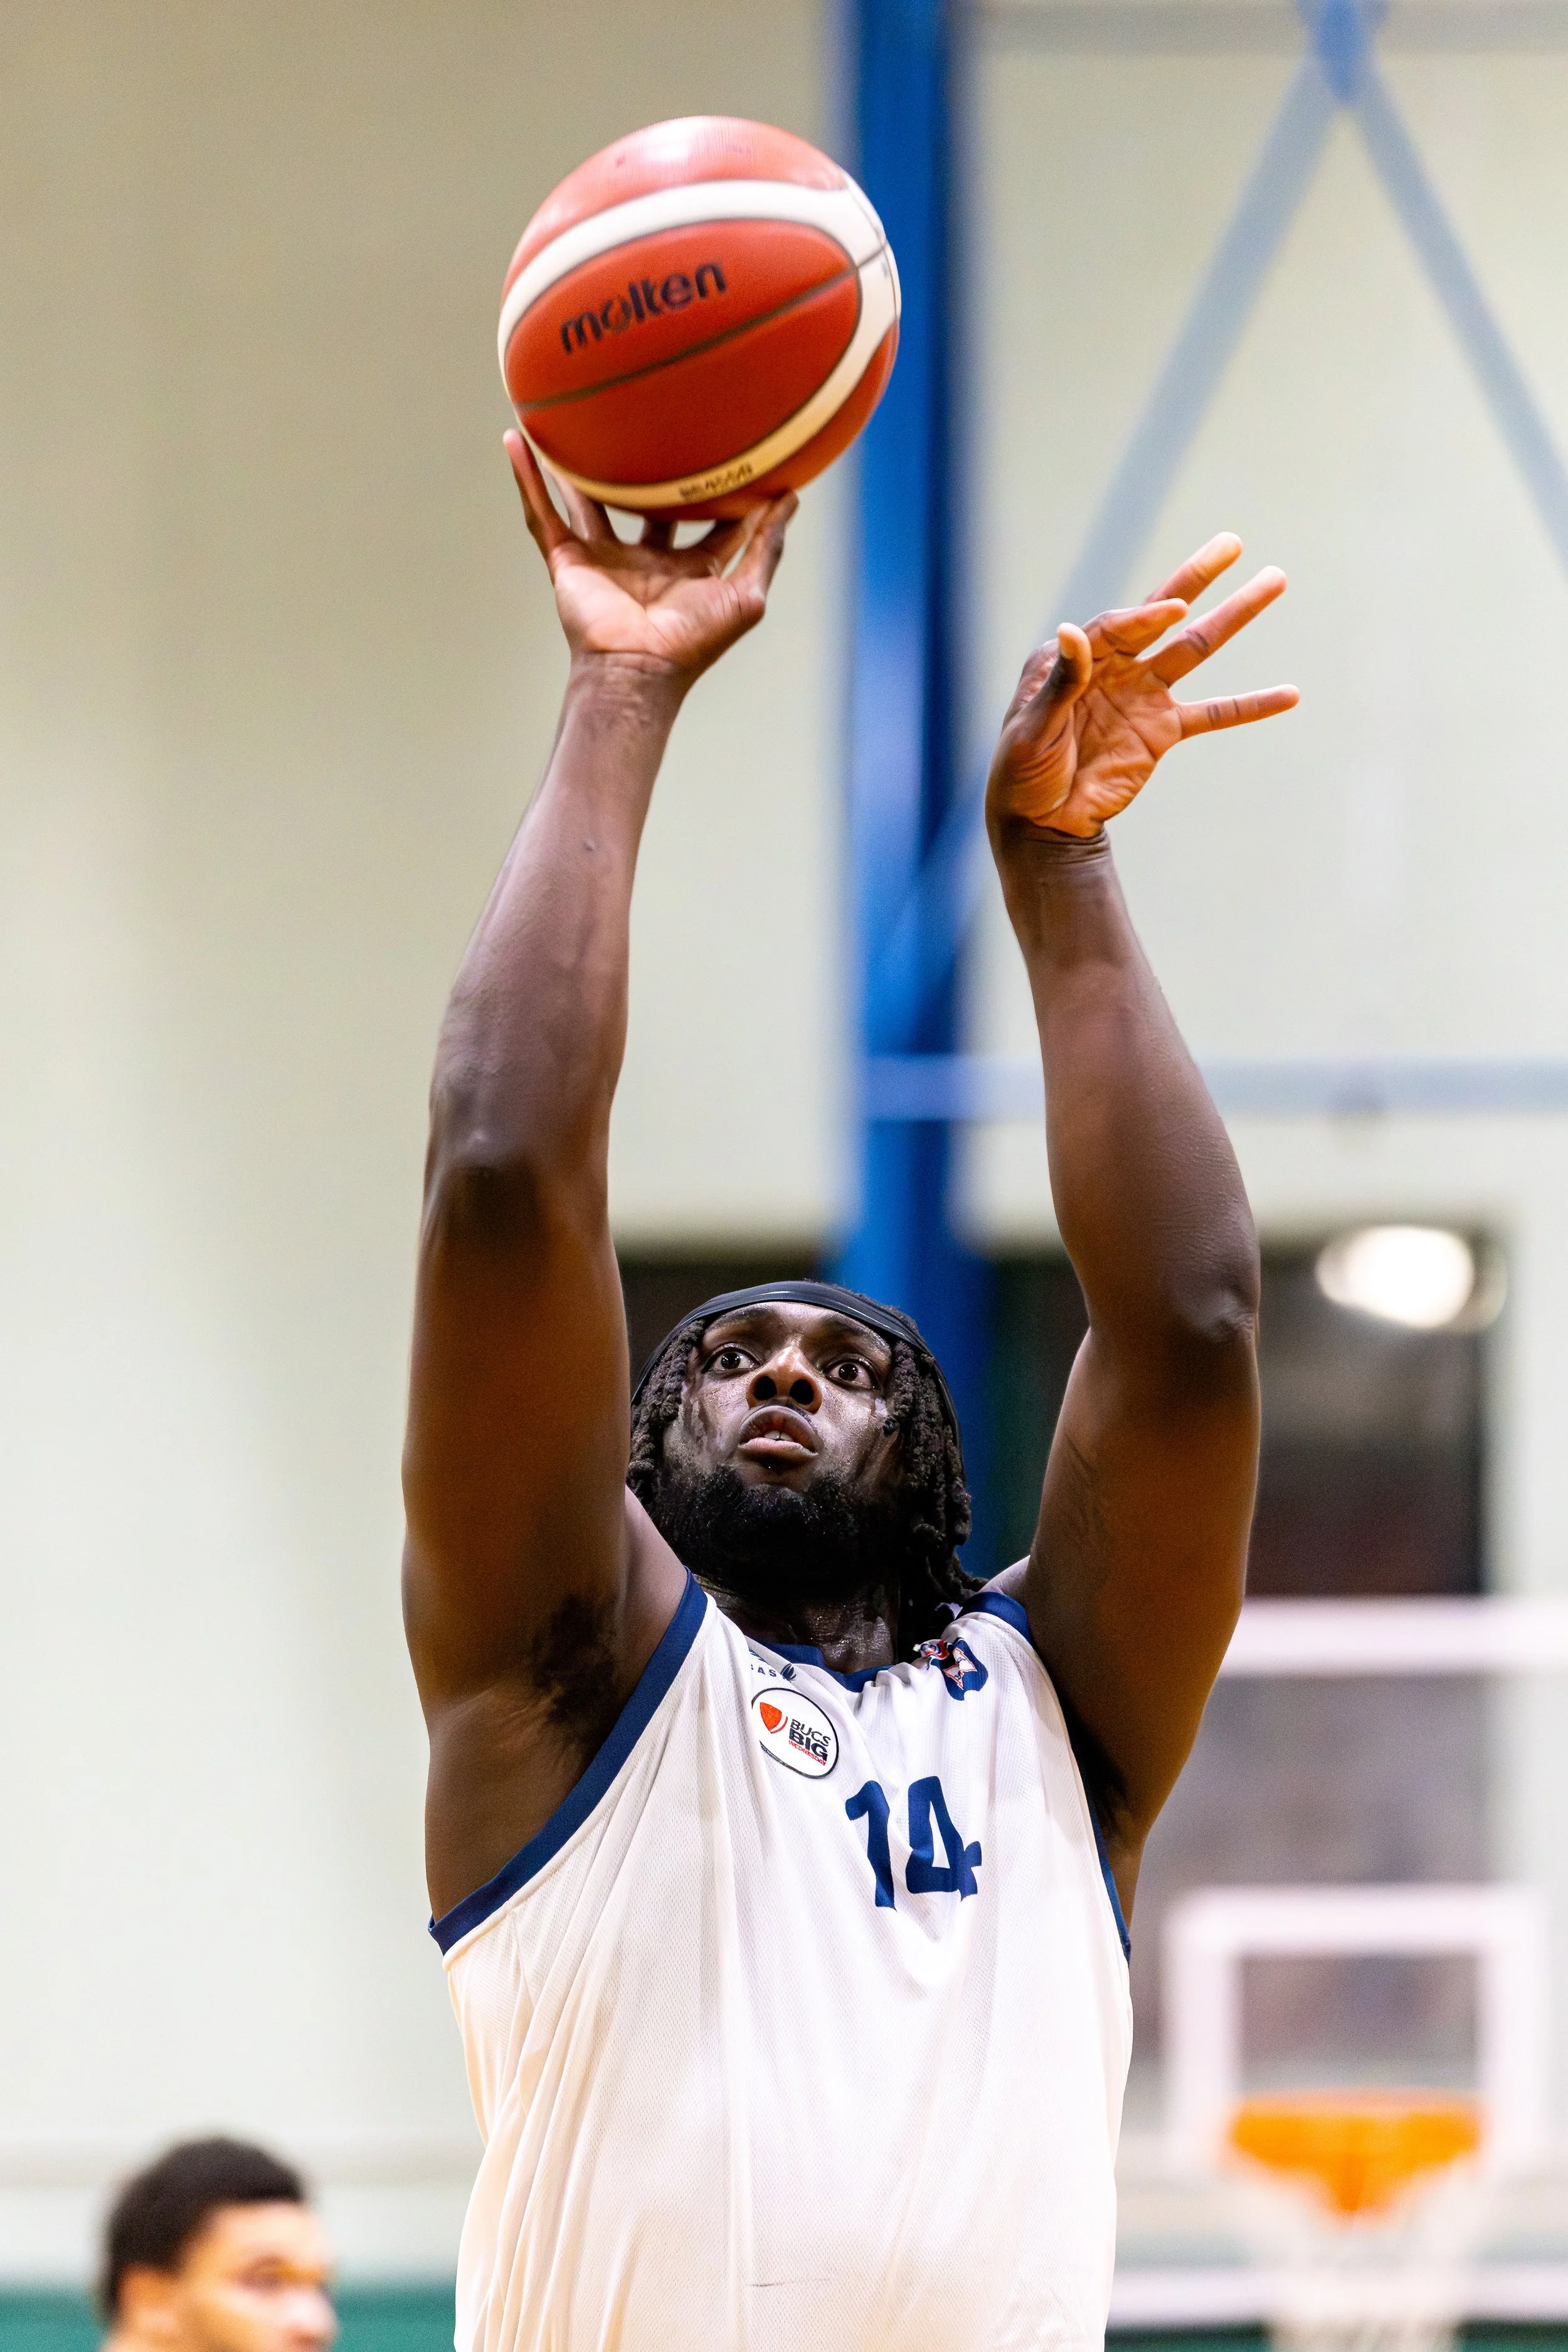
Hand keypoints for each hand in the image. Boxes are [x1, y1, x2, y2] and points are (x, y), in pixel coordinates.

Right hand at [506, 431, 796, 688]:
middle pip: (646, 503)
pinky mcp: (568, 559)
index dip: (721, 489)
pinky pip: (541, 512)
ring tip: (570, 420)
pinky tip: (515, 440)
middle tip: (657, 421)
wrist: (638, 670)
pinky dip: (526, 478)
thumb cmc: (694, 643)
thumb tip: (791, 499)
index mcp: (688, 569)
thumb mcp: (747, 595)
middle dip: (651, 471)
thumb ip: (767, 548)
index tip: (733, 447)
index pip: (709, 521)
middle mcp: (645, 560)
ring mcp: (603, 558)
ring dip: (575, 466)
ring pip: (585, 499)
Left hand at [985, 534, 1298, 841]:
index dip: (1146, 617)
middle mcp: (1112, 666)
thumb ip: (1060, 683)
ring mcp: (1142, 696)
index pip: (1117, 627)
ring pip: (1194, 648)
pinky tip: (1289, 694)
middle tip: (1232, 543)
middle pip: (1160, 614)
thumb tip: (1071, 630)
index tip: (1175, 609)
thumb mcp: (1032, 728)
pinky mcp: (1162, 731)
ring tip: (1274, 579)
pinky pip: (1214, 714)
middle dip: (1196, 578)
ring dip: (1234, 616)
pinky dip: (1251, 705)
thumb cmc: (1021, 772)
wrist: (1041, 823)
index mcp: (1073, 657)